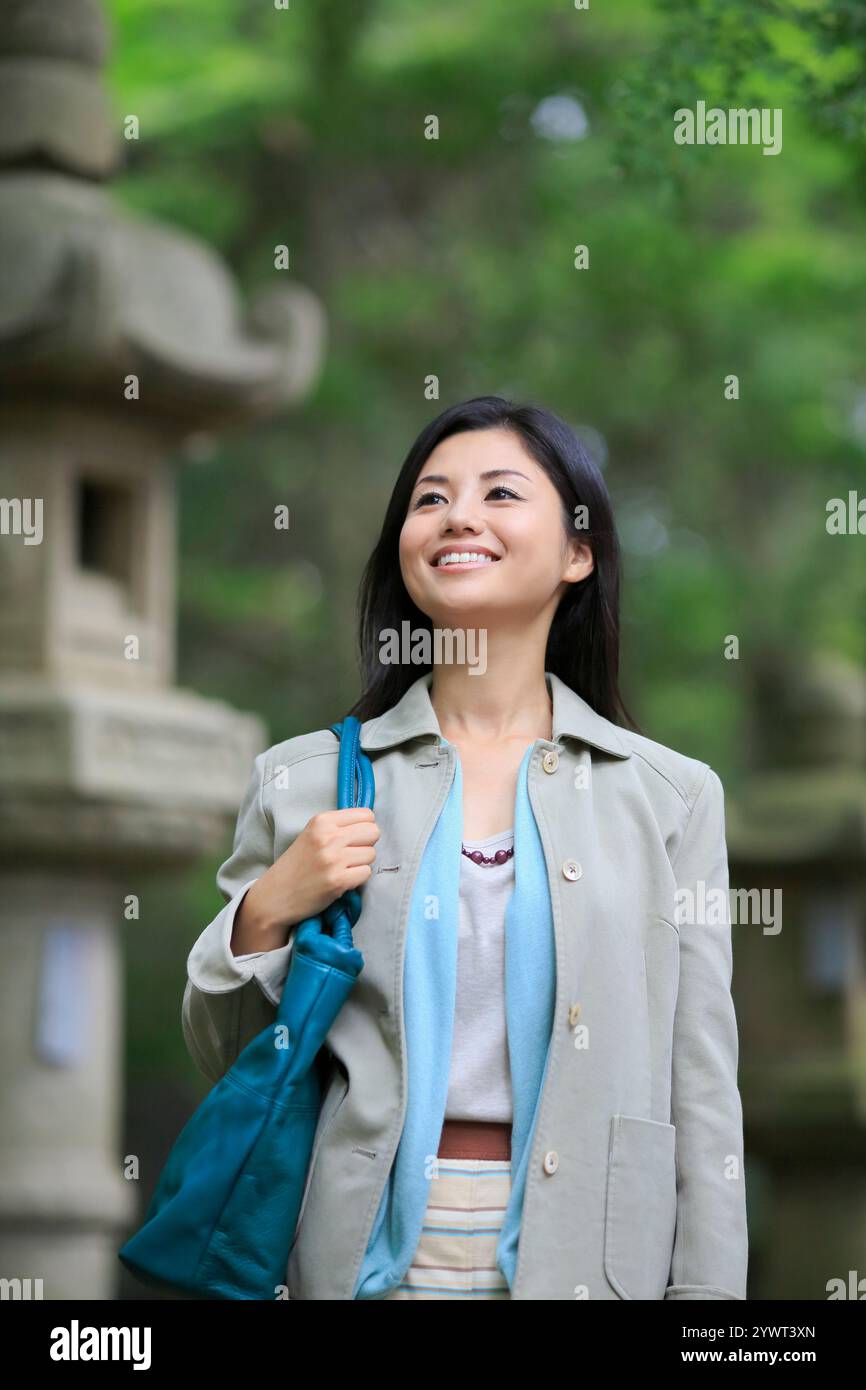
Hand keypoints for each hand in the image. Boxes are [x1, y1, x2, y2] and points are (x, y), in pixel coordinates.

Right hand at [231, 808, 379, 953]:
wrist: (275, 896)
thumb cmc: (296, 866)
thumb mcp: (312, 835)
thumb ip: (337, 827)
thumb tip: (369, 825)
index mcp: (322, 821)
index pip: (366, 814)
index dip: (364, 828)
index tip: (353, 839)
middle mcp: (328, 837)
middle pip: (373, 832)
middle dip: (367, 844)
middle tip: (350, 855)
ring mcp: (333, 859)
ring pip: (371, 854)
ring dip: (361, 864)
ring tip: (342, 869)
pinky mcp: (338, 881)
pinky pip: (366, 873)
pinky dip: (357, 879)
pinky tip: (341, 881)